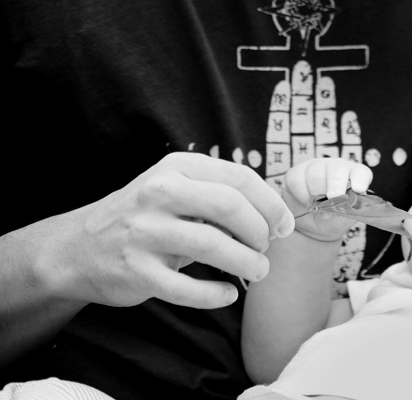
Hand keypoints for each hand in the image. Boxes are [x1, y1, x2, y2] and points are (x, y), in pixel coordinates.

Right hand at [46, 152, 291, 309]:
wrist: (76, 248)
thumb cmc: (144, 217)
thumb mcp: (176, 190)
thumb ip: (217, 195)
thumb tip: (275, 213)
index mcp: (176, 168)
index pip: (238, 179)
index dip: (271, 204)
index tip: (284, 225)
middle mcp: (158, 195)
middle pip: (230, 207)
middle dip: (260, 231)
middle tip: (267, 248)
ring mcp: (144, 233)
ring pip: (213, 246)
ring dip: (246, 262)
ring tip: (258, 271)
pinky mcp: (135, 271)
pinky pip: (187, 287)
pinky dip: (215, 294)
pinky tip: (228, 294)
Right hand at [281, 157, 373, 241]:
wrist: (310, 225)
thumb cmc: (333, 219)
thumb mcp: (344, 218)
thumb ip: (347, 211)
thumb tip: (345, 207)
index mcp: (355, 177)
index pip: (361, 173)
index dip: (360, 179)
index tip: (359, 189)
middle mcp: (338, 167)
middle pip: (337, 169)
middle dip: (335, 185)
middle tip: (333, 198)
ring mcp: (316, 167)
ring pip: (315, 174)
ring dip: (315, 195)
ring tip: (317, 209)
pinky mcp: (297, 172)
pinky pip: (297, 180)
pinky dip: (301, 195)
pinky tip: (305, 203)